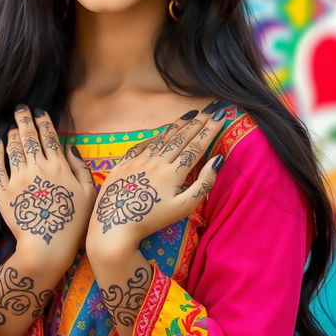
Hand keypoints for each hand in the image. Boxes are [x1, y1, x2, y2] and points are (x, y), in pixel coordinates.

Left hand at [0, 104, 95, 270]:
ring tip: (11, 126)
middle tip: (20, 108)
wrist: (45, 247)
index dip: (43, 121)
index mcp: (59, 166)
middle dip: (24, 120)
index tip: (39, 111)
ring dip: (13, 134)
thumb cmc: (72, 223)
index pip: (49, 136)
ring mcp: (18, 178)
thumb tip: (70, 148)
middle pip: (29, 137)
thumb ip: (81, 168)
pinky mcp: (3, 191)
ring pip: (13, 148)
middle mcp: (37, 167)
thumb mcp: (88, 194)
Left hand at [86, 103, 228, 252]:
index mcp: (173, 172)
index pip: (196, 147)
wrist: (114, 225)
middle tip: (209, 110)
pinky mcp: (123, 164)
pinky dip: (154, 137)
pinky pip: (141, 146)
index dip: (209, 131)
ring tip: (190, 116)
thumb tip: (217, 161)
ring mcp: (138, 161)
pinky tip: (160, 133)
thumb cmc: (152, 220)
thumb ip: (202, 184)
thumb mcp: (183, 208)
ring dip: (178, 126)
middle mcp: (156, 161)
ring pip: (162, 139)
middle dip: (197, 123)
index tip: (220, 116)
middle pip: (181, 138)